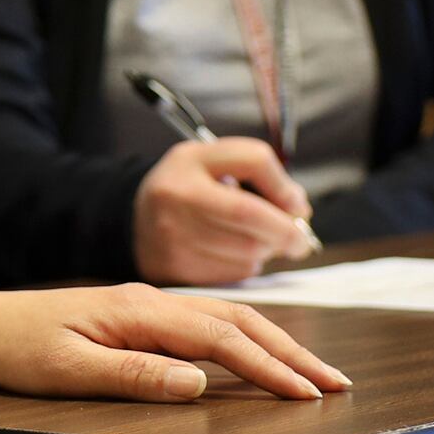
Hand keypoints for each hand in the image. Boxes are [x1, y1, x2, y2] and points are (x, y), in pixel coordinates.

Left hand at [0, 281, 349, 402]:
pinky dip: (247, 338)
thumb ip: (133, 375)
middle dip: (291, 353)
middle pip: (238, 322)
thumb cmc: (19, 350)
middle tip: (337, 384)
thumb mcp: (67, 372)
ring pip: (228, 319)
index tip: (307, 394)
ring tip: (315, 373)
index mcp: (139, 313)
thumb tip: (198, 383)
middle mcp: (153, 302)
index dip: (268, 367)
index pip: (220, 340)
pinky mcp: (144, 316)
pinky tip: (263, 354)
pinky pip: (209, 323)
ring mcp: (150, 306)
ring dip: (276, 344)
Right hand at [133, 139, 316, 285]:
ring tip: (260, 241)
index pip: (253, 165)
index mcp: (187, 164)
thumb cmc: (186, 187)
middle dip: (286, 232)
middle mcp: (175, 201)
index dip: (284, 189)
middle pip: (252, 220)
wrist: (134, 221)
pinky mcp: (178, 270)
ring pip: (248, 252)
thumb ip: (258, 168)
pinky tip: (236, 253)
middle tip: (299, 238)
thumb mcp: (213, 159)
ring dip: (267, 250)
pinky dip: (247, 266)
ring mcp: (174, 239)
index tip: (299, 206)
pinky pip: (234, 274)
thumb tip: (298, 208)